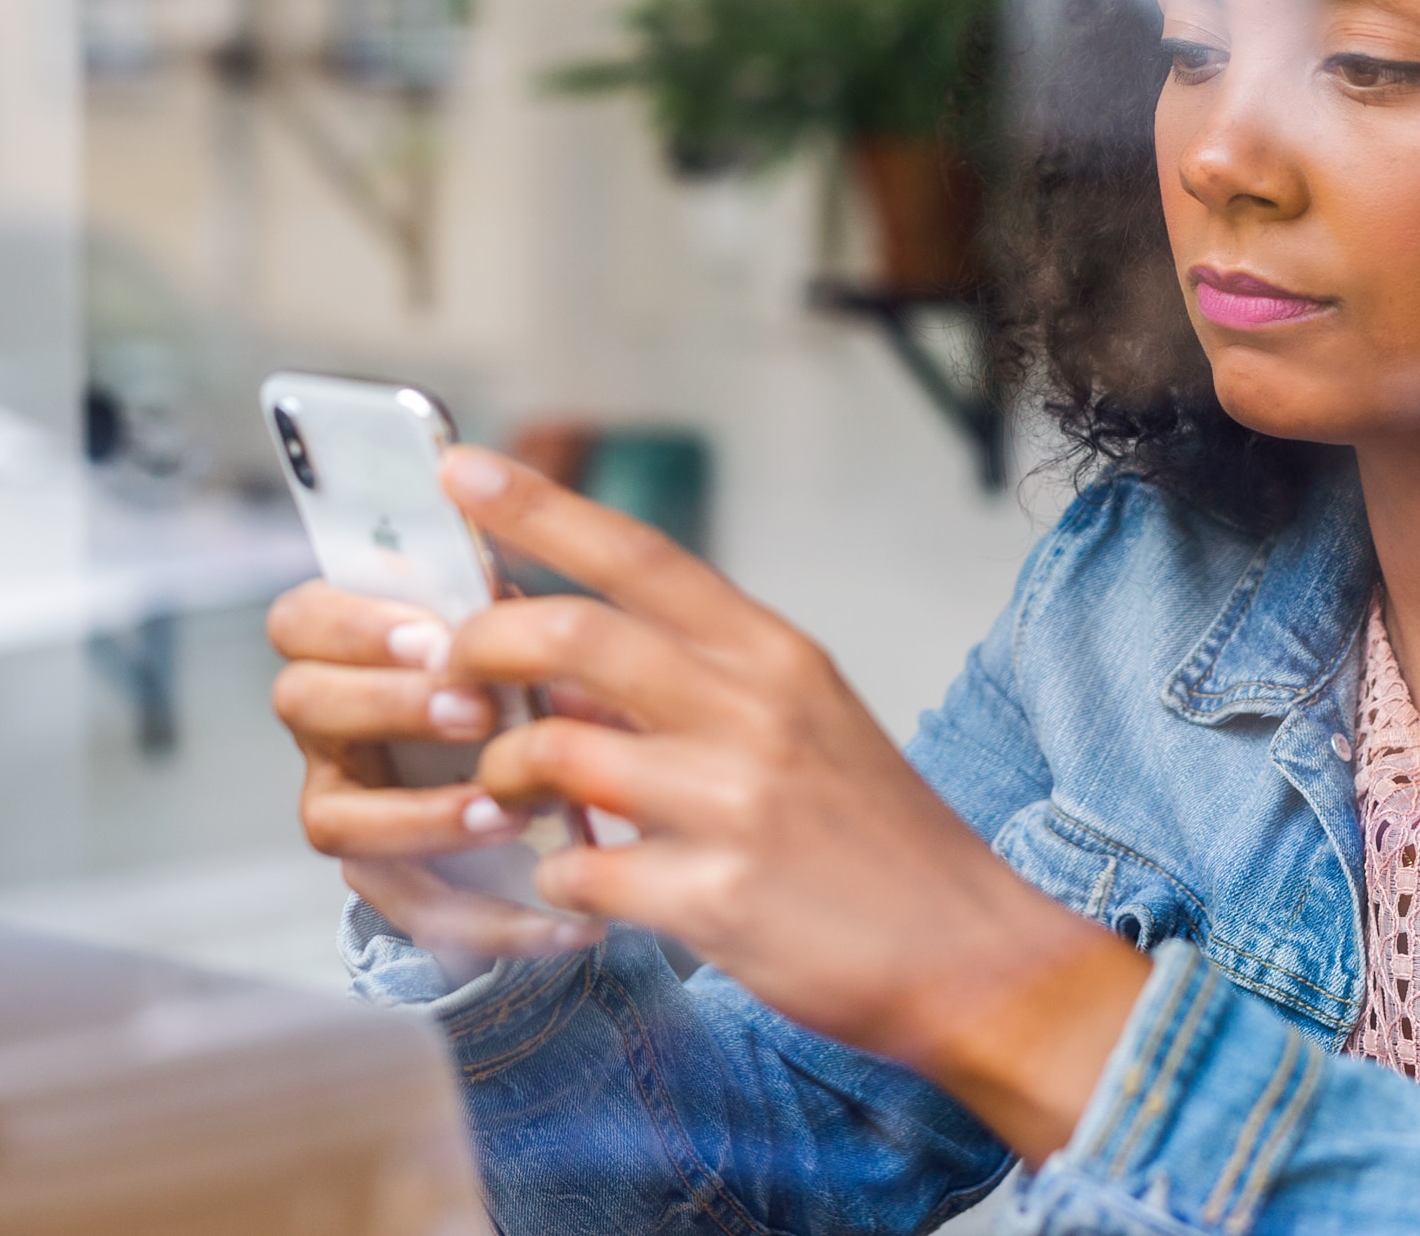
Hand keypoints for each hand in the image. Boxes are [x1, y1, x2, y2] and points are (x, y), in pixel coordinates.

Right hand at [267, 579, 606, 962]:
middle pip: (305, 704)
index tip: (438, 636)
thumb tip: (528, 570)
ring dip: (423, 818)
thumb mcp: (513, 622)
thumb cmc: (519, 664)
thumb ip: (504, 604)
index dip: (357, 626)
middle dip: (391, 706)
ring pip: (336, 819)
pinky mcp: (386, 876)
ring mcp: (345, 801)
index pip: (301, 619)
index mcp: (346, 644)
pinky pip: (414, 908)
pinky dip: (493, 920)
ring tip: (510, 814)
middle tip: (479, 712)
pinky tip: (566, 923)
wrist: (547, 761)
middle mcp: (328, 725)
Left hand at [433, 446, 1151, 1161]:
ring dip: (505, 773)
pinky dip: (556, 876)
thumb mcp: (807, 723)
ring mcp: (734, 802)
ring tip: (509, 796)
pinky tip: (580, 885)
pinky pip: (579, 870)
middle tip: (449, 672)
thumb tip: (570, 668)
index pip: (642, 556)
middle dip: (482, 645)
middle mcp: (756, 711)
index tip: (460, 471)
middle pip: (575, 632)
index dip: (540, 507)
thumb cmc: (878, 838)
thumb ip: (698, 685)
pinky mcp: (715, 897)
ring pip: (556, 750)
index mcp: (778, 656)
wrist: (970, 950)